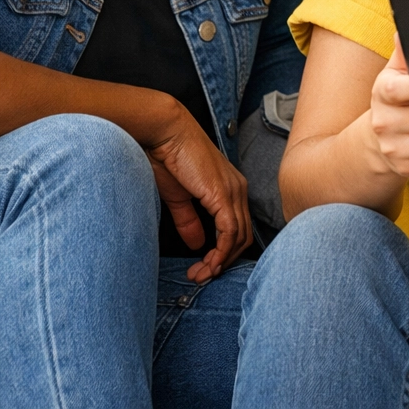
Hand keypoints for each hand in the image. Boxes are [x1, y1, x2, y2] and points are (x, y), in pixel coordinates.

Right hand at [142, 108, 253, 283]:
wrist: (166, 132)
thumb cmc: (169, 158)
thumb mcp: (179, 197)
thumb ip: (190, 220)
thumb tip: (197, 243)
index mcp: (231, 189)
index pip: (238, 228)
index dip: (223, 252)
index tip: (204, 267)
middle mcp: (238, 190)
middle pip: (242, 237)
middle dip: (222, 261)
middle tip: (200, 276)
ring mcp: (233, 191)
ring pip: (238, 238)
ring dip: (220, 261)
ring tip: (200, 274)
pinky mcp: (222, 194)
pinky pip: (229, 231)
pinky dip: (220, 251)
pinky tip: (208, 262)